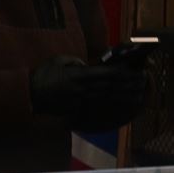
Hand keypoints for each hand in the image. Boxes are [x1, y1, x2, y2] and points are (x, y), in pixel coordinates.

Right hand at [30, 56, 148, 129]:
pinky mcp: (79, 111)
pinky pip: (99, 110)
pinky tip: (123, 109)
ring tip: (140, 95)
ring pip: (109, 100)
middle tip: (143, 82)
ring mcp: (82, 102)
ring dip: (126, 98)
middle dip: (130, 85)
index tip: (135, 71)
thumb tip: (87, 65)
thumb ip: (76, 61)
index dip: (124, 74)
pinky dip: (113, 109)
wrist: (30, 95)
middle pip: (112, 87)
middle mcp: (84, 89)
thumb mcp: (59, 61)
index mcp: (80, 75)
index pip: (107, 74)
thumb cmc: (43, 75)